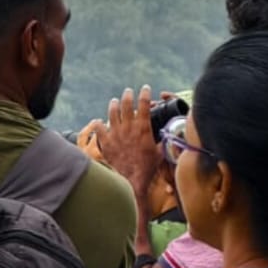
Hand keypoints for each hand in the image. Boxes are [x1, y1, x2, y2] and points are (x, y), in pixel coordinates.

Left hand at [96, 87, 167, 201]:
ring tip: (114, 101)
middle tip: (128, 91)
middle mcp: (129, 127)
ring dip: (113, 105)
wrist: (131, 179)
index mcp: (143, 127)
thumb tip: (169, 137)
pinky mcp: (106, 143)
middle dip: (128, 95)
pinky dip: (98, 124)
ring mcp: (116, 134)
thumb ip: (163, 142)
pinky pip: (99, 129)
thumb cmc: (147, 167)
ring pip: (112, 113)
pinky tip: (97, 121)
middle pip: (126, 104)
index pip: (144, 104)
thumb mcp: (160, 152)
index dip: (145, 93)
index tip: (146, 88)